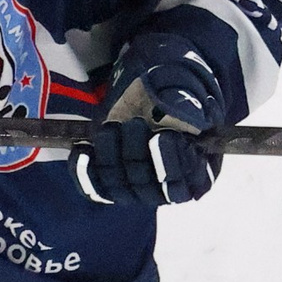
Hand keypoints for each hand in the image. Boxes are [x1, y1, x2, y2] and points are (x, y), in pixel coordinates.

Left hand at [73, 32, 225, 205]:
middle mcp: (170, 187)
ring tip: (110, 128)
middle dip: (138, 155)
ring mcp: (140, 189)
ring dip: (111, 159)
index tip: (163, 136)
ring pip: (122, 190)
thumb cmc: (176, 92)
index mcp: (199, 171)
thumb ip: (188, 105)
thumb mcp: (187, 92)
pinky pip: (97, 189)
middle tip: (134, 122)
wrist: (152, 92)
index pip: (186, 182)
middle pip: (151, 189)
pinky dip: (85, 172)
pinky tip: (83, 150)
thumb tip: (189, 119)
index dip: (173, 162)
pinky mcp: (114, 183)